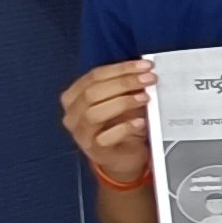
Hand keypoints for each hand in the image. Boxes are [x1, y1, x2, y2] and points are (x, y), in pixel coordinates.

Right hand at [58, 58, 157, 192]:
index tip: (145, 66)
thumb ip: (126, 86)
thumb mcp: (122, 101)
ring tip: (144, 98)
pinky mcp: (94, 151)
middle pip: (92, 93)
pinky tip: (140, 122)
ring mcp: (81, 134)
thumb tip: (143, 71)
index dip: (120, 69)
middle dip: (123, 83)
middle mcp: (72, 115)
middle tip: (149, 79)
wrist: (123, 156)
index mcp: (74, 97)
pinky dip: (125, 127)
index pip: (94, 76)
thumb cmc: (120, 124)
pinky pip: (106, 137)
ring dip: (122, 103)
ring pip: (94, 114)